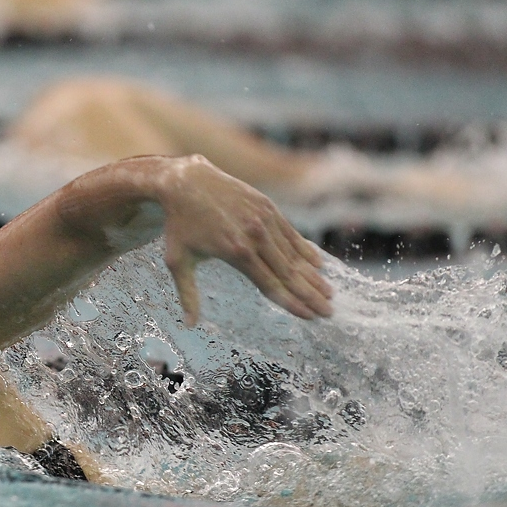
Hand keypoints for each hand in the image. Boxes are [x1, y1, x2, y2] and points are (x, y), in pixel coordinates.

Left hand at [159, 156, 333, 325]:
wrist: (185, 182)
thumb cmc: (179, 225)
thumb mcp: (178, 261)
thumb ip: (187, 294)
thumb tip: (188, 325)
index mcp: (236, 252)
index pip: (271, 284)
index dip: (292, 303)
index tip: (309, 317)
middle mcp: (255, 235)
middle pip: (288, 273)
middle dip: (310, 294)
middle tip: (328, 312)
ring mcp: (264, 219)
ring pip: (294, 254)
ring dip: (313, 276)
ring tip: (328, 293)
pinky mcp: (268, 206)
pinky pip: (291, 234)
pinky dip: (305, 250)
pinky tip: (318, 265)